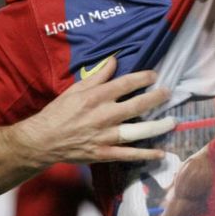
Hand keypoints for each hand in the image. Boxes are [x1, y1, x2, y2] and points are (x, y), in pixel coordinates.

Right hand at [13, 57, 173, 165]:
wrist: (42, 141)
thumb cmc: (58, 112)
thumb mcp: (75, 89)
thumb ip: (98, 76)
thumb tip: (114, 60)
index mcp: (96, 97)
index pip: (126, 84)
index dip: (143, 78)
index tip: (155, 76)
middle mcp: (104, 115)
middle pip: (138, 105)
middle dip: (157, 98)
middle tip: (168, 93)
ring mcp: (106, 136)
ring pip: (138, 130)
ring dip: (158, 126)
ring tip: (172, 121)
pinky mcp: (104, 153)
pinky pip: (129, 155)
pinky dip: (145, 154)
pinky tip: (160, 153)